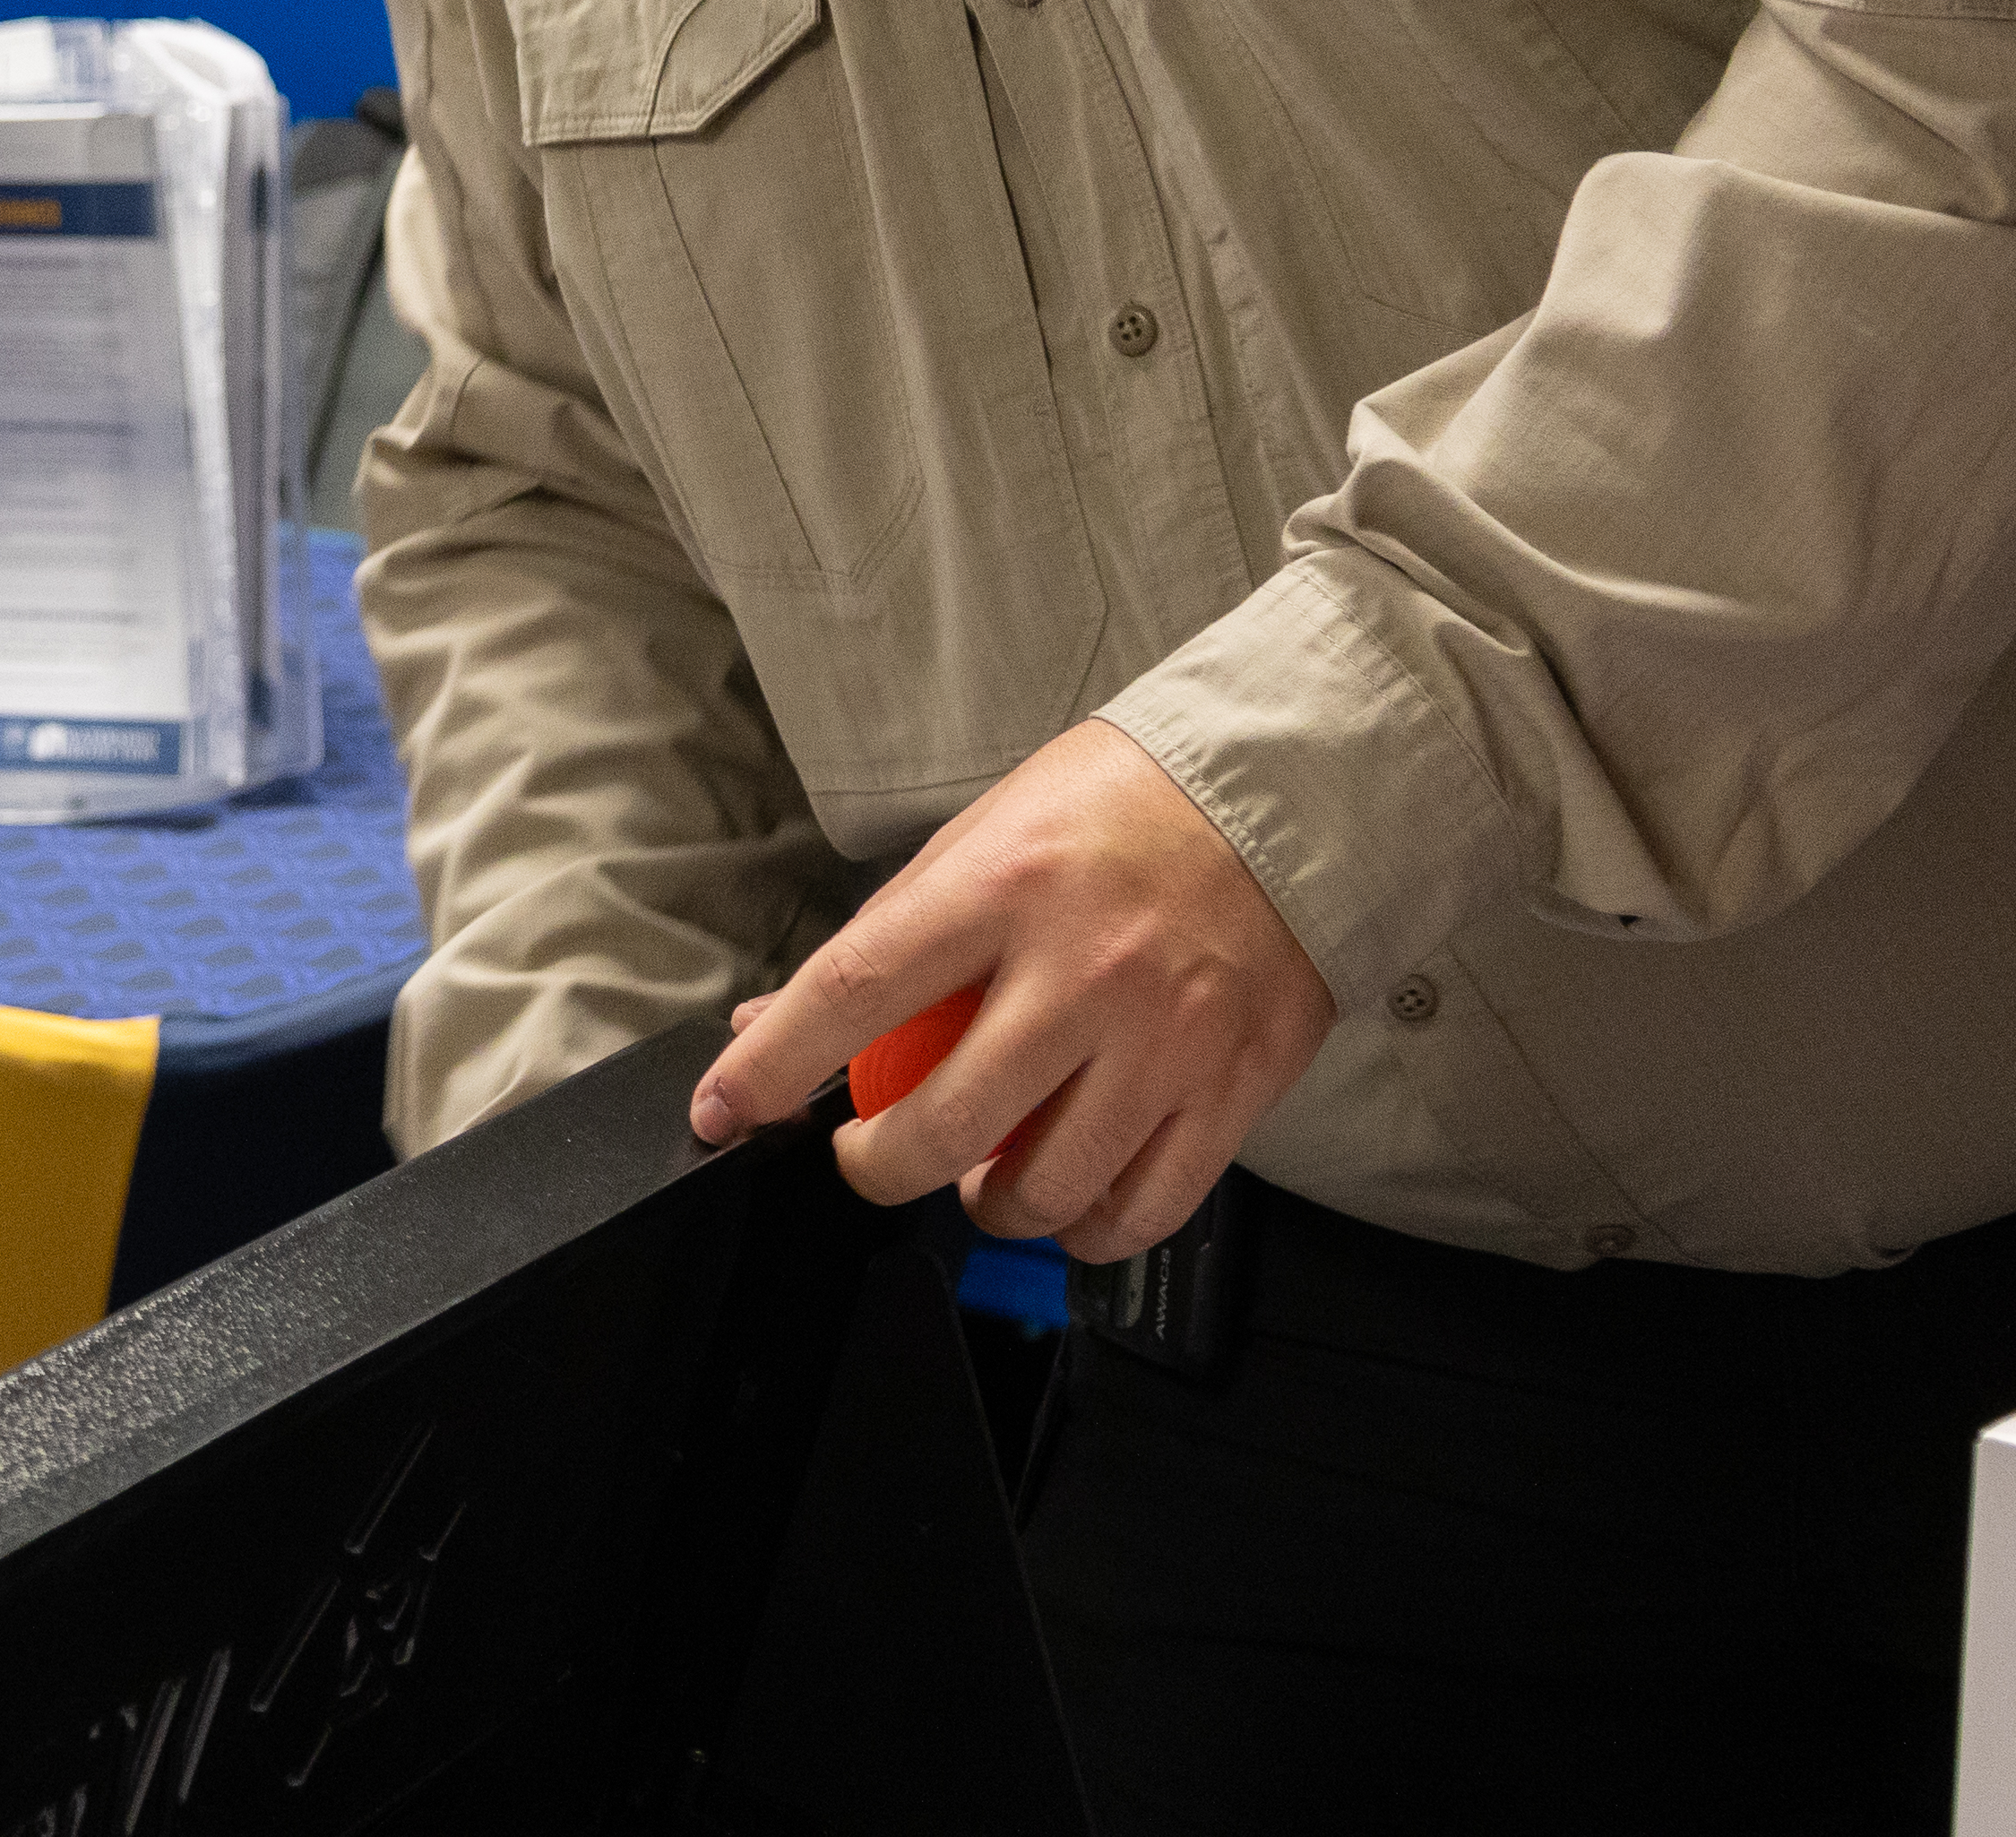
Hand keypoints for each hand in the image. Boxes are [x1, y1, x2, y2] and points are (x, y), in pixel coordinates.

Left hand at [689, 719, 1336, 1258]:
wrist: (1289, 790)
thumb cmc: (1126, 805)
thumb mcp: (984, 833)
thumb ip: (889, 935)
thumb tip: (777, 1019)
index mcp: (1003, 885)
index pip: (855, 990)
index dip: (771, 1066)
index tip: (726, 1109)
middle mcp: (1083, 970)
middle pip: (944, 1125)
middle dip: (879, 1166)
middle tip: (873, 1153)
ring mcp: (1163, 1039)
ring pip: (1043, 1187)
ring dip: (986, 1203)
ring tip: (982, 1172)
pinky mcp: (1231, 1088)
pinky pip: (1141, 1208)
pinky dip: (1084, 1226)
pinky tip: (1067, 1194)